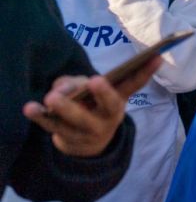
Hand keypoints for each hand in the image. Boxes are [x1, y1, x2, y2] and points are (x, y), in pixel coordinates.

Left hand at [23, 57, 159, 156]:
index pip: (134, 85)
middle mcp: (107, 118)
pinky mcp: (66, 137)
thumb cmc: (91, 107)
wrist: (86, 144)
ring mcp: (87, 131)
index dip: (146, 72)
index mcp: (118, 103)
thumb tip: (64, 88)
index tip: (157, 57)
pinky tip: (31, 108)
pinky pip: (52, 127)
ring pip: (77, 120)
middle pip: (108, 106)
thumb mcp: (93, 93)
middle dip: (103, 94)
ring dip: (66, 108)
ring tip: (52, 97)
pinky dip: (40, 117)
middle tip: (94, 81)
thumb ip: (79, 83)